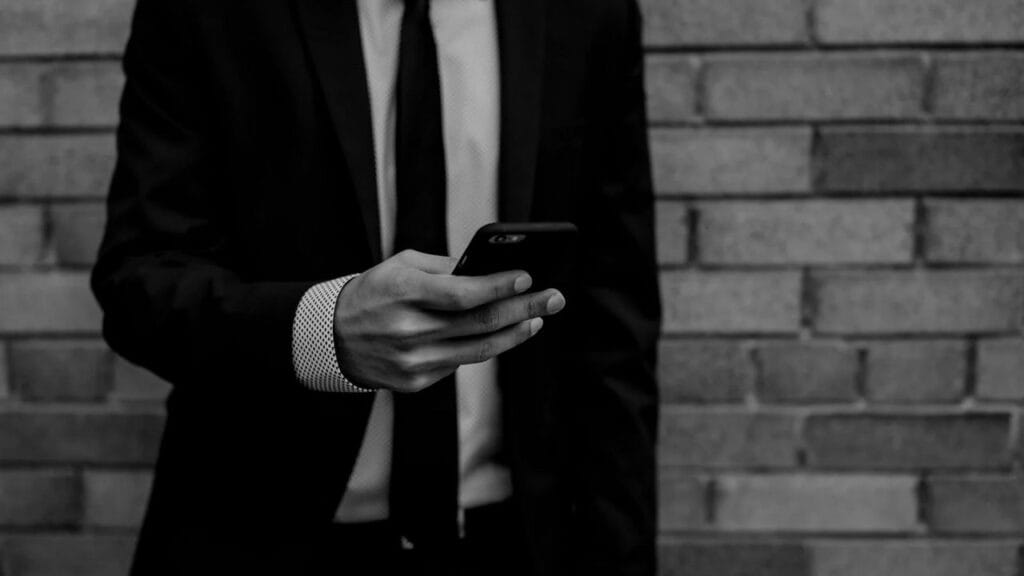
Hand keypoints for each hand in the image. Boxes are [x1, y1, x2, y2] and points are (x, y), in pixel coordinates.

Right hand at [333, 249, 565, 392]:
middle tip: (553, 298)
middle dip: (524, 309)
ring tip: (537, 319)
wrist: (331, 338)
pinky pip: (460, 363)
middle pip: (481, 322)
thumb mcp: (400, 265)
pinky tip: (501, 335)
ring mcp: (413, 361)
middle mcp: (410, 330)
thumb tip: (489, 270)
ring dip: (515, 334)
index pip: (463, 294)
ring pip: (479, 350)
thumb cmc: (372, 294)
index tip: (528, 278)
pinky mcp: (416, 382)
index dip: (500, 287)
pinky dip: (484, 347)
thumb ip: (445, 267)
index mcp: (404, 293)